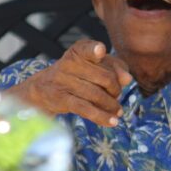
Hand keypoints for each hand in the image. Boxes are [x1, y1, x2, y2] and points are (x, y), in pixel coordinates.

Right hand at [11, 40, 131, 127]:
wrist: (43, 88)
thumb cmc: (75, 74)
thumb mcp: (94, 65)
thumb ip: (115, 67)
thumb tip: (127, 79)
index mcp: (78, 51)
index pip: (87, 49)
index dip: (94, 50)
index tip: (100, 51)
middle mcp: (69, 63)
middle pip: (104, 77)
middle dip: (116, 89)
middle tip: (116, 95)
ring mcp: (63, 81)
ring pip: (97, 95)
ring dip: (111, 105)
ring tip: (117, 110)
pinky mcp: (61, 99)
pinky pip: (85, 109)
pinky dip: (102, 116)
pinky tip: (113, 122)